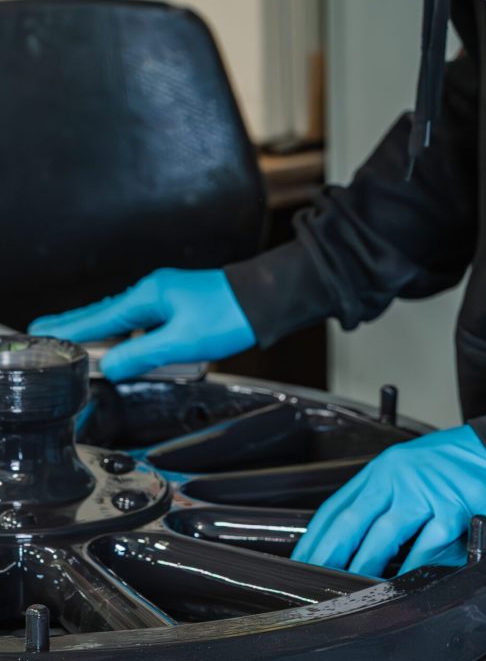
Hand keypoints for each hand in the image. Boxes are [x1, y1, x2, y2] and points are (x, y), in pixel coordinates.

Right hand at [29, 268, 255, 381]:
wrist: (266, 301)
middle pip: (107, 315)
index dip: (70, 328)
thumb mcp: (181, 343)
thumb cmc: (229, 316)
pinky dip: (135, 338)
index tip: (43, 330)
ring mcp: (168, 299)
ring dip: (110, 336)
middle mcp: (154, 293)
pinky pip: (149, 325)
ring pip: (129, 322)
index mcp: (148, 297)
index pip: (98, 317)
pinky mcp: (182, 308)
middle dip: (80, 327)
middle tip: (51, 332)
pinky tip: (135, 350)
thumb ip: (142, 356)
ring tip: (88, 348)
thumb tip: (112, 366)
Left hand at [292, 425, 485, 576]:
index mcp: (382, 470)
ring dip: (363, 570)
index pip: (338, 507)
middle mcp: (398, 477)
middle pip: (351, 524)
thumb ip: (383, 498)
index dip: (316, 538)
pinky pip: (425, 549)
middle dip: (328, 558)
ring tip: (348, 594)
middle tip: (313, 585)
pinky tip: (400, 588)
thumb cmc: (456, 465)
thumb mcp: (410, 470)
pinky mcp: (453, 510)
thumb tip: (352, 540)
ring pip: (382, 539)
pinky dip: (411, 571)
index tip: (302, 562)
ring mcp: (425, 493)